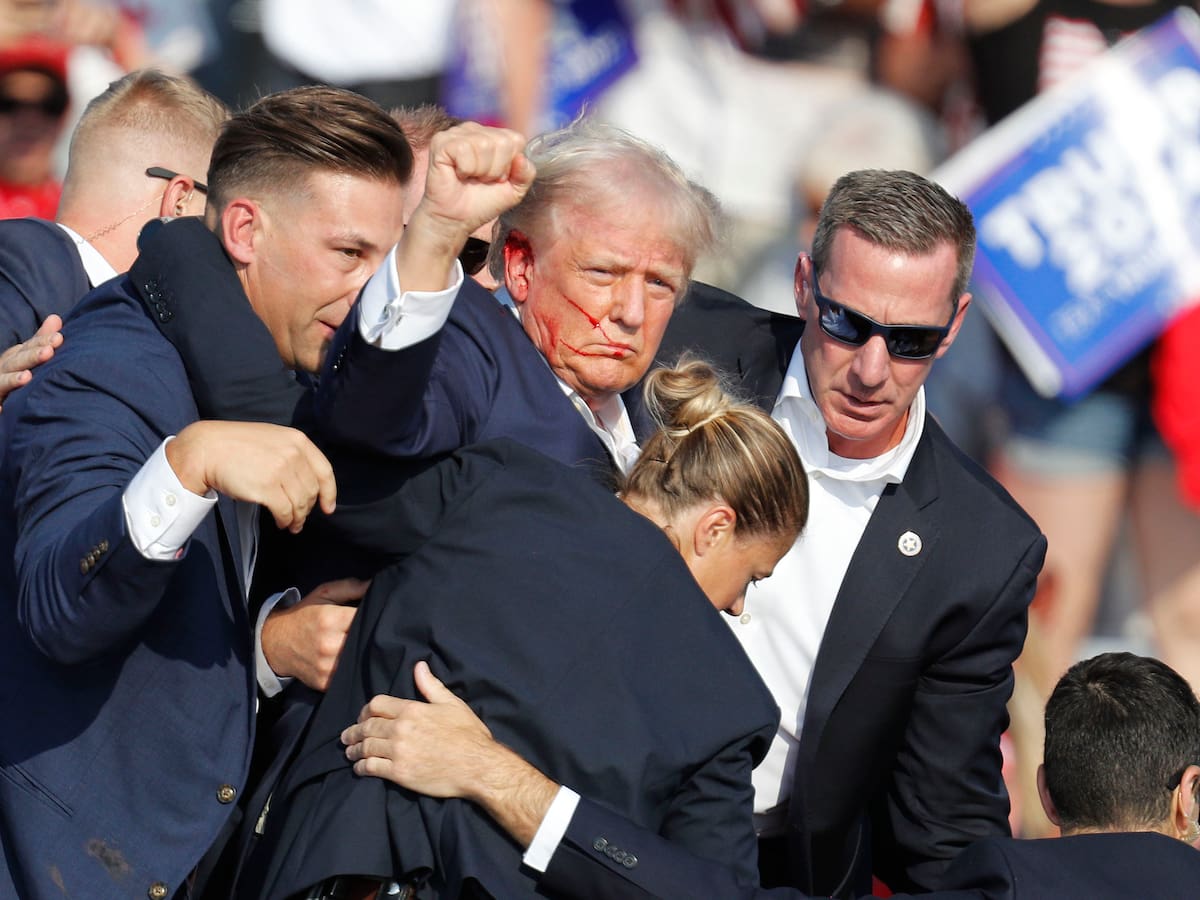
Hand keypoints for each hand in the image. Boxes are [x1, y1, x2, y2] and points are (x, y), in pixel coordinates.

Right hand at [0, 315, 62, 411]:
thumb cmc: (11, 375)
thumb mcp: (24, 357)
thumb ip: (39, 341)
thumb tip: (55, 318)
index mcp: (13, 359)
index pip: (28, 348)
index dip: (41, 342)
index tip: (59, 338)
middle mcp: (2, 370)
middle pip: (16, 362)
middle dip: (31, 356)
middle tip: (48, 352)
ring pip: (1, 382)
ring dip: (12, 380)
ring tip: (26, 378)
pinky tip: (1, 410)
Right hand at [166, 420, 335, 531]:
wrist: (207, 449)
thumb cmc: (237, 446)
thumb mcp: (273, 439)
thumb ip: (292, 454)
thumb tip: (306, 482)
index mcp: (297, 440)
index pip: (324, 471)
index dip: (329, 493)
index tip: (329, 507)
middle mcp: (293, 454)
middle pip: (312, 490)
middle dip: (308, 509)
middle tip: (301, 519)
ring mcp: (281, 470)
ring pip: (300, 503)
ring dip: (298, 518)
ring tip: (292, 525)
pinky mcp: (267, 488)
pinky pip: (285, 511)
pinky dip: (286, 521)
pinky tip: (281, 523)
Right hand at [261, 577, 367, 690]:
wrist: (275, 643)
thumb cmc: (304, 615)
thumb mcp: (324, 594)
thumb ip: (351, 587)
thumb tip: (376, 585)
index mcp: (330, 620)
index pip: (365, 618)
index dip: (374, 616)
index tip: (376, 615)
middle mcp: (328, 644)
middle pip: (365, 641)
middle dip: (369, 635)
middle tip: (369, 631)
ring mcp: (326, 666)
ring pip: (359, 660)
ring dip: (362, 653)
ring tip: (359, 645)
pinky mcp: (324, 683)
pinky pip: (348, 675)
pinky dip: (352, 668)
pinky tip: (349, 659)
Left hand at [343, 661, 559, 846]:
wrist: (479, 767)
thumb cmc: (469, 735)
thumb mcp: (452, 704)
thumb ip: (431, 686)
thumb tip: (419, 666)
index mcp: (412, 710)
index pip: (376, 705)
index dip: (365, 710)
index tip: (362, 717)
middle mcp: (401, 729)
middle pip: (366, 726)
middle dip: (353, 731)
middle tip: (347, 737)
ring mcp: (398, 752)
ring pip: (365, 747)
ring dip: (354, 750)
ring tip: (350, 752)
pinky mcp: (399, 773)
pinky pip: (371, 768)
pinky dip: (361, 768)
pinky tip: (359, 768)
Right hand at [396, 123, 534, 292]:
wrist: (456, 219)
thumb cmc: (482, 202)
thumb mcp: (514, 190)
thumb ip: (526, 174)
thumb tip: (521, 158)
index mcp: (493, 136)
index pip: (516, 140)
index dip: (510, 165)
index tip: (497, 178)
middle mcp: (475, 130)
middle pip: (502, 142)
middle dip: (496, 169)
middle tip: (482, 180)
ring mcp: (457, 133)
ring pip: (484, 145)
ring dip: (480, 171)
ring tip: (470, 178)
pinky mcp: (441, 142)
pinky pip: (464, 149)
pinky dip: (465, 169)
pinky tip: (458, 174)